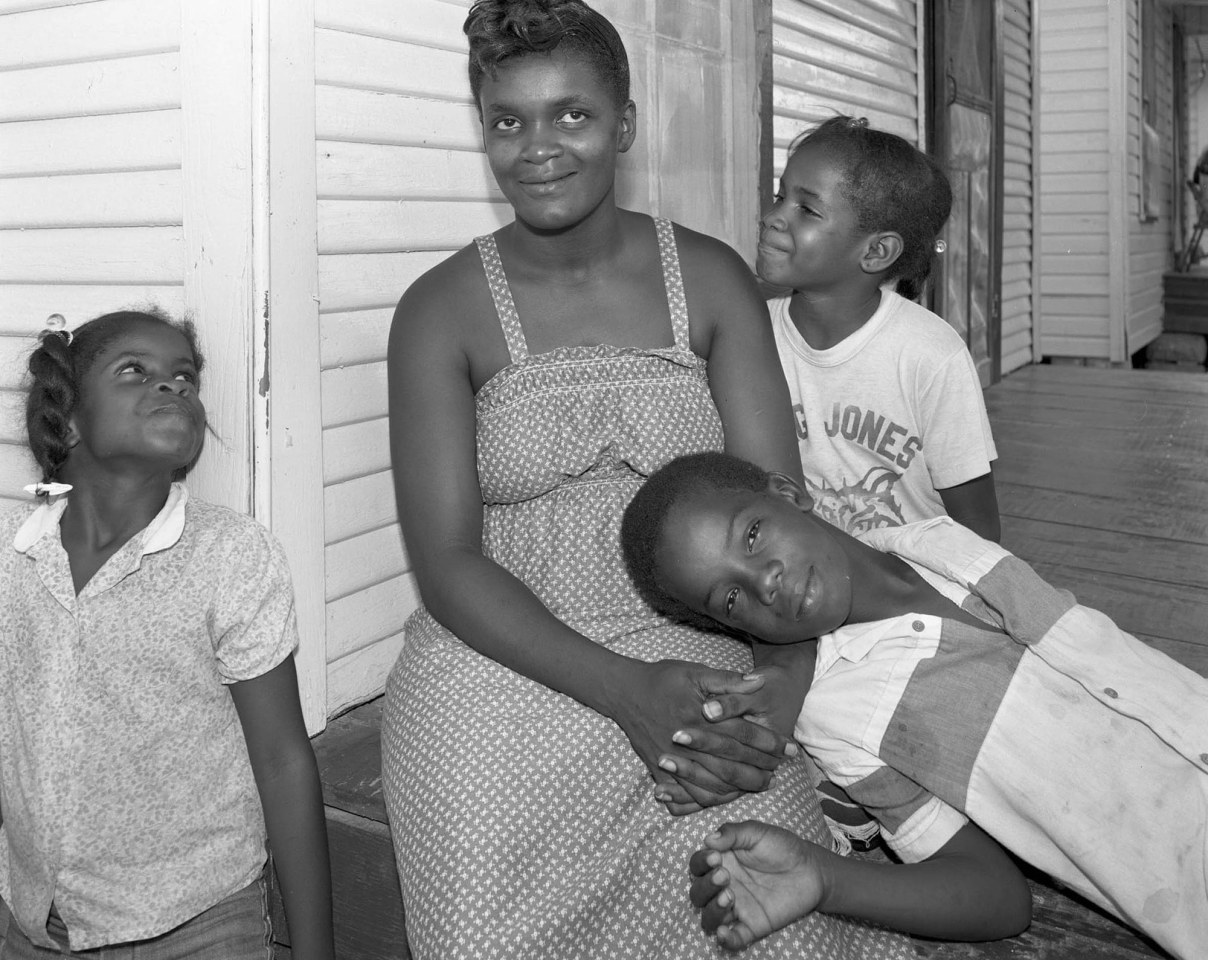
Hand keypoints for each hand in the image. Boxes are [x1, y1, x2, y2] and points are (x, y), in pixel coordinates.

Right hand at [610, 660, 790, 813]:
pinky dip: (709, 799)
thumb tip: (758, 682)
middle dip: (761, 769)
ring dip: (741, 787)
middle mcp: (690, 742)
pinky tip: (726, 798)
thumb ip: (728, 680)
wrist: (624, 692)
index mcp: (702, 717)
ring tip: (761, 786)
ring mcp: (674, 760)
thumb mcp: (695, 672)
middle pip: (733, 763)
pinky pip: (687, 793)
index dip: (771, 742)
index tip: (790, 748)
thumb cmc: (663, 679)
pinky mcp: (660, 770)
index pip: (745, 733)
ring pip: (714, 783)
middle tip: (780, 773)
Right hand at [689, 820, 825, 950]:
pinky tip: (724, 933)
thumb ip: (732, 833)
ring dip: (712, 910)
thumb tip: (708, 839)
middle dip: (705, 886)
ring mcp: (738, 907)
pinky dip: (725, 940)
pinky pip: (733, 938)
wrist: (811, 869)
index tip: (714, 857)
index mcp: (722, 862)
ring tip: (729, 896)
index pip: (697, 866)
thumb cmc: (782, 847)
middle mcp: (725, 886)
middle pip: (698, 894)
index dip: (700, 863)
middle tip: (725, 875)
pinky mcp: (753, 925)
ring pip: (709, 918)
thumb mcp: (756, 832)